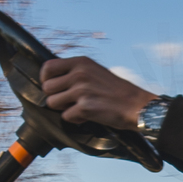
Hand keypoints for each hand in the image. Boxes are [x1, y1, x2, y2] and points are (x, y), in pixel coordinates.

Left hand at [39, 56, 156, 128]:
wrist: (137, 105)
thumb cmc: (117, 91)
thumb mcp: (95, 71)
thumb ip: (75, 72)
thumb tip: (52, 80)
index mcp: (81, 62)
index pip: (47, 67)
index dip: (46, 80)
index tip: (54, 87)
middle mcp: (79, 74)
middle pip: (47, 88)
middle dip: (55, 97)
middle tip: (69, 100)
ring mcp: (81, 90)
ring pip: (53, 103)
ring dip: (64, 108)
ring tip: (80, 107)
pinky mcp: (85, 108)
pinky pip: (66, 116)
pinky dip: (76, 119)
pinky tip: (88, 115)